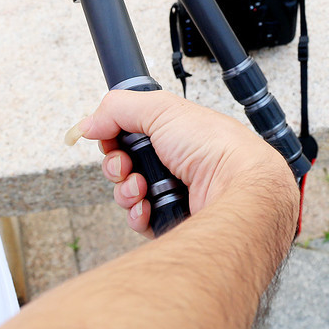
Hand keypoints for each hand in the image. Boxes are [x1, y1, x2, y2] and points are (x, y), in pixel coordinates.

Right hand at [73, 90, 298, 237]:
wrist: (239, 190)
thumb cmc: (215, 148)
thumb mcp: (161, 110)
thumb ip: (118, 108)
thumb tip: (88, 123)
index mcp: (176, 133)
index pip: (130, 133)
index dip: (114, 136)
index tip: (108, 137)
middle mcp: (175, 161)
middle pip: (124, 164)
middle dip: (117, 165)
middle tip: (126, 165)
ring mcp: (174, 192)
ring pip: (129, 194)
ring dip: (126, 190)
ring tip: (142, 188)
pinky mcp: (173, 220)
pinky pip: (140, 220)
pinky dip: (138, 214)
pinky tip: (147, 208)